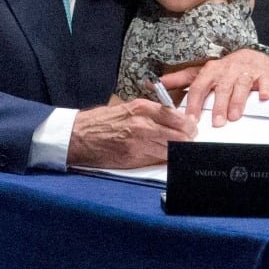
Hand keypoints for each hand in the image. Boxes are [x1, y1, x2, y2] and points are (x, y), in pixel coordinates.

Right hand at [66, 99, 196, 168]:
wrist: (77, 136)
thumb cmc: (99, 122)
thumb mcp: (125, 109)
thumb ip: (148, 114)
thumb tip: (172, 122)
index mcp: (141, 108)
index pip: (177, 116)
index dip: (188, 124)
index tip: (191, 128)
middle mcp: (143, 124)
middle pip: (180, 135)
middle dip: (188, 139)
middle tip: (188, 141)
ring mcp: (139, 143)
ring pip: (173, 149)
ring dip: (178, 151)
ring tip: (177, 150)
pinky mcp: (134, 158)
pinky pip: (158, 160)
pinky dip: (164, 159)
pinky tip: (162, 157)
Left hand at [161, 48, 268, 127]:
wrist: (252, 55)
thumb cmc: (224, 69)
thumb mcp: (201, 72)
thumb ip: (180, 79)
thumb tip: (157, 83)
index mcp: (210, 71)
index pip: (199, 87)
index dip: (194, 103)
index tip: (191, 119)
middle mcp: (227, 71)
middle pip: (221, 89)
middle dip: (218, 106)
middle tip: (216, 123)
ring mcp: (245, 73)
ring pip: (241, 86)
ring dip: (237, 101)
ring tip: (234, 116)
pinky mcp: (263, 75)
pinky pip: (265, 82)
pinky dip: (265, 89)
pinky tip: (265, 98)